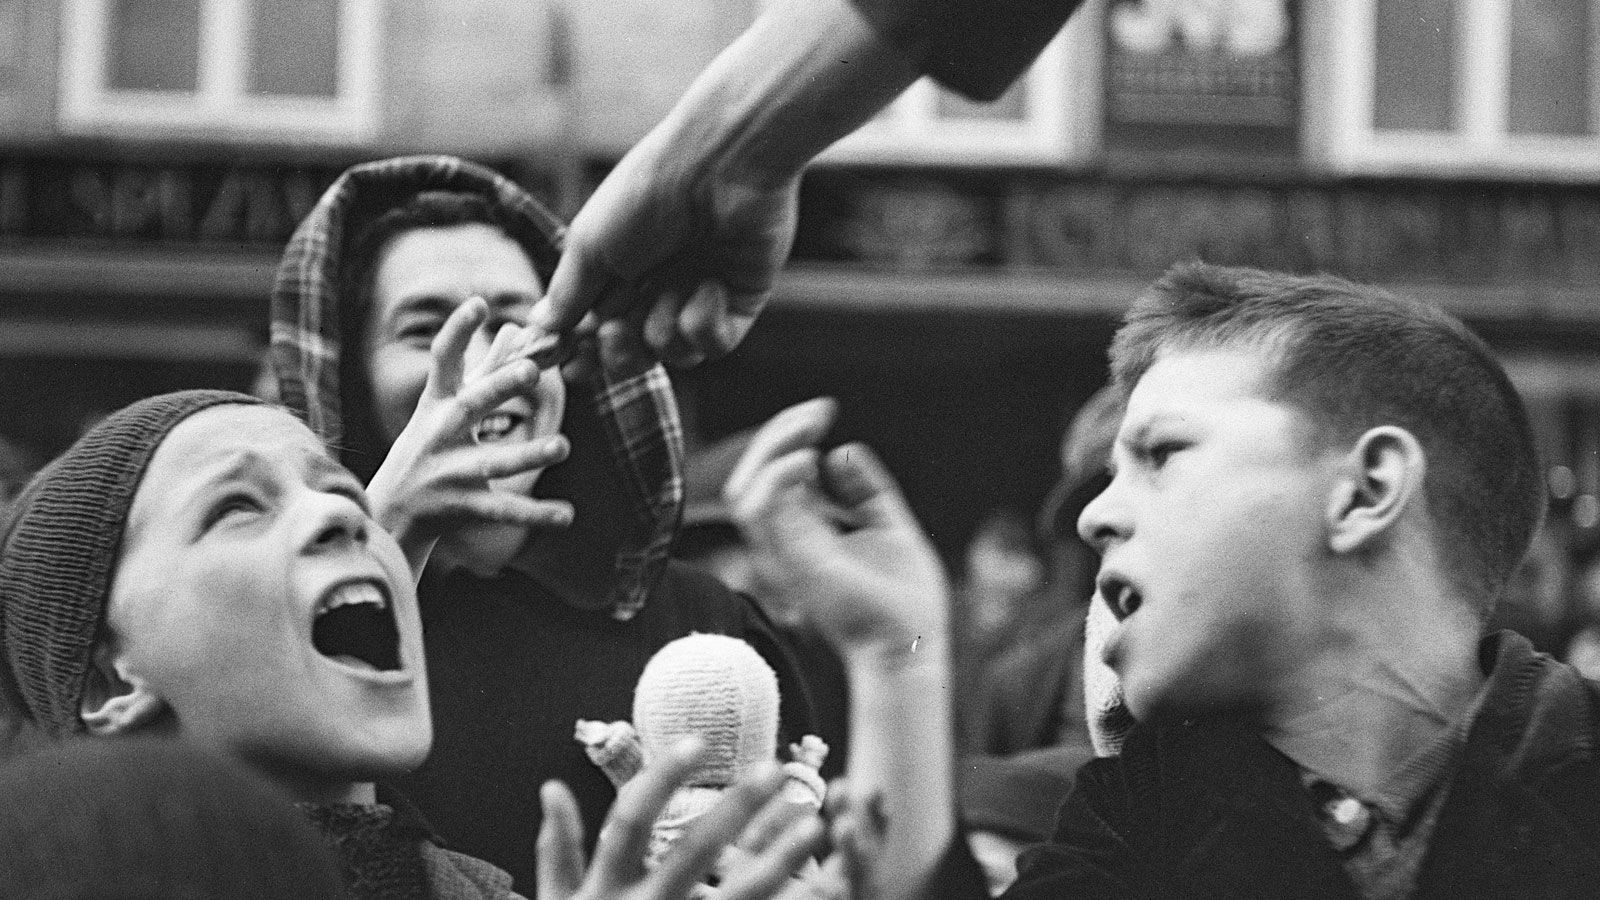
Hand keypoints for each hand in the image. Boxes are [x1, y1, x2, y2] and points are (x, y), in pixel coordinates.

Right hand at [367, 297, 573, 575]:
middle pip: (472, 405)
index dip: (459, 330)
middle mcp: (440, 432)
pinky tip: (568, 515)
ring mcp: (450, 470)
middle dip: (499, 387)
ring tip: (562, 446)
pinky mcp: (465, 505)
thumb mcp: (448, 405)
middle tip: (532, 369)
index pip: (444, 360)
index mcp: (438, 402)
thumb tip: (513, 327)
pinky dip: (537, 514)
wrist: (391, 512)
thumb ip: (486, 367)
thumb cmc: (429, 444)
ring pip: (493, 460)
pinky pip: (505, 510)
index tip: (480, 303)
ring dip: (528, 453)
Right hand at [536, 121, 800, 367]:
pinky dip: (704, 322)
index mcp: (621, 271)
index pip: (599, 332)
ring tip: (673, 287)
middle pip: (635, 355)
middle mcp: (660, 286)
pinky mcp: (740, 303)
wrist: (719, 164)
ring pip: (675, 355)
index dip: (587, 354)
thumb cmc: (646, 192)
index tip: (573, 365)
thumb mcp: (591, 243)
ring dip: (665, 328)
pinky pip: (715, 346)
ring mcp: (700, 296)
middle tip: (617, 330)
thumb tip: (541, 326)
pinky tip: (709, 285)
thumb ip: (568, 292)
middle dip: (621, 352)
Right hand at [538, 739, 825, 899]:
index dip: (661, 777)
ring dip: (781, 857)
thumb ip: (557, 849)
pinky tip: (824, 885)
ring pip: (740, 893)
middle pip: (695, 850)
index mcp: (606, 888)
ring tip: (817, 823)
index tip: (698, 739)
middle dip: (736, 807)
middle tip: (774, 769)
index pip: (631, 820)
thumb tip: (551, 787)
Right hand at [724, 398, 947, 657]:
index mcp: (806, 534)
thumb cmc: (905, 599)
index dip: (790, 436)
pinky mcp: (793, 561)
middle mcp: (787, 543)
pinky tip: (810, 461)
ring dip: (772, 449)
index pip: (774, 476)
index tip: (824, 412)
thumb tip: (843, 451)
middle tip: (818, 412)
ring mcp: (786, 553)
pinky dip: (779, 476)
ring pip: (744, 490)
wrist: (913, 645)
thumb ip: (867, 491)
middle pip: (750, 477)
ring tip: (811, 430)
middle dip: (777, 434)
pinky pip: (762, 510)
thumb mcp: (891, 527)